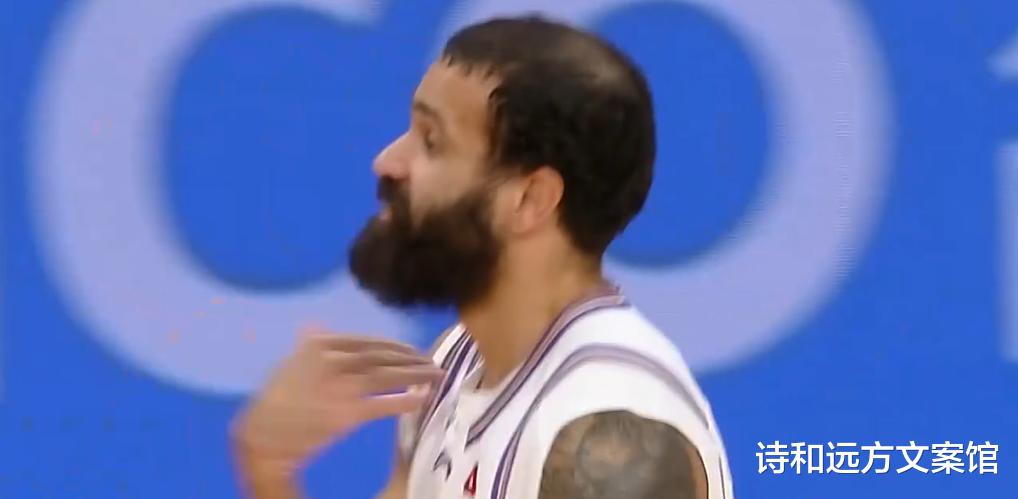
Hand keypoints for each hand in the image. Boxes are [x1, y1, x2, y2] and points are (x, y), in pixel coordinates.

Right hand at [231, 329, 443, 472]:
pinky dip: (406, 401)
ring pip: (389, 376)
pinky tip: (422, 399)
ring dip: (418, 376)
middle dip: (413, 358)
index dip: (396, 346)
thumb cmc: (276, 399)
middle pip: (384, 356)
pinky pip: (384, 404)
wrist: (264, 436)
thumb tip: (315, 326)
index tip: (414, 349)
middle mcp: (333, 360)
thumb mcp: (289, 363)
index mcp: (321, 345)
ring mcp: (341, 387)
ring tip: (437, 376)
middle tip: (433, 362)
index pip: (369, 342)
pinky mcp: (347, 413)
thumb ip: (308, 345)